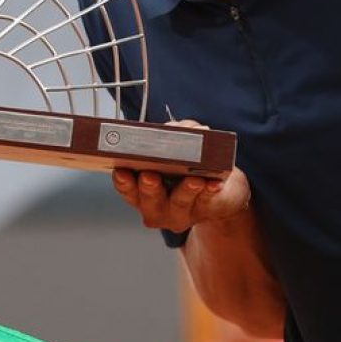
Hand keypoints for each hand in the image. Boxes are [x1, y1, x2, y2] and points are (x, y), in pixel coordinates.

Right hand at [111, 121, 249, 231]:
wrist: (219, 190)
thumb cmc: (188, 164)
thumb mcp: (178, 144)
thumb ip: (175, 132)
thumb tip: (178, 128)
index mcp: (140, 189)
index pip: (126, 187)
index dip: (122, 181)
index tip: (121, 171)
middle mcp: (156, 206)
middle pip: (149, 199)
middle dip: (149, 188)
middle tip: (150, 176)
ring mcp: (179, 213)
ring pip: (179, 203)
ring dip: (185, 190)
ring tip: (194, 180)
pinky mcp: (204, 211)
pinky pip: (206, 201)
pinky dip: (210, 192)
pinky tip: (214, 184)